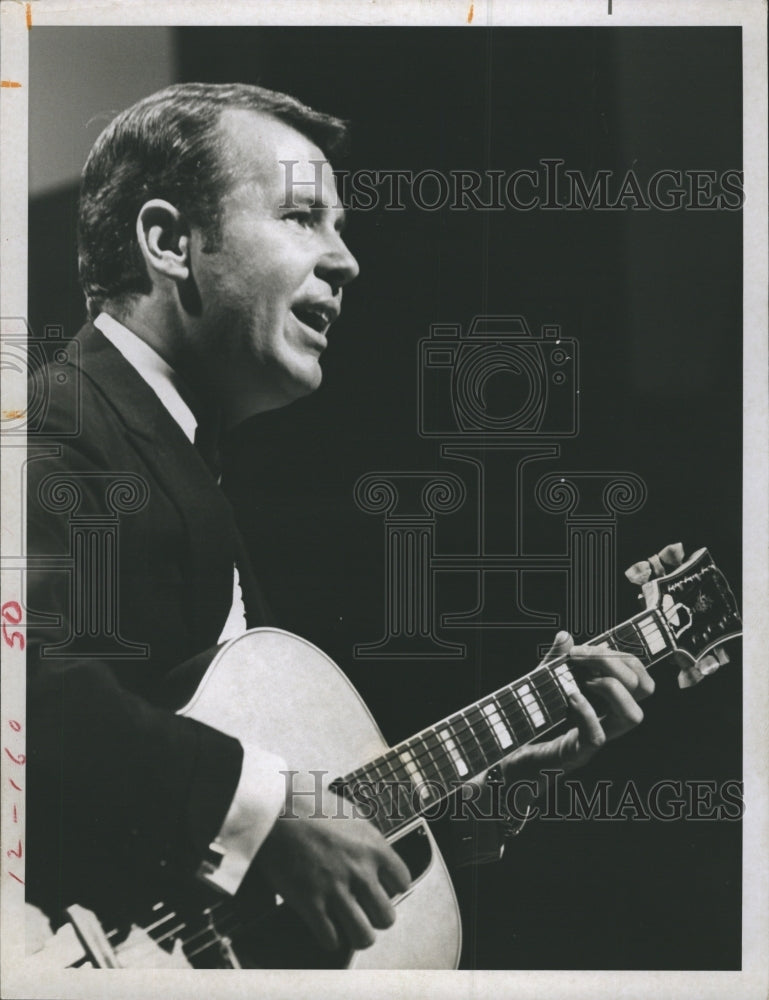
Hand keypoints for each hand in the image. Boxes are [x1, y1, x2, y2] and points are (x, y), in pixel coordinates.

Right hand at [252, 784, 410, 951]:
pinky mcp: (309, 902)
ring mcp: (335, 888)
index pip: (403, 882)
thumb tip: (374, 854)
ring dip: (356, 934)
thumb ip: (367, 839)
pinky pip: (331, 939)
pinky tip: (324, 928)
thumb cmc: (309, 804)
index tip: (379, 888)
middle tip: (363, 911)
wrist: (275, 808)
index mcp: (373, 846)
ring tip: (347, 927)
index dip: (390, 889)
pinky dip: (329, 938)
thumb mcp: (350, 813)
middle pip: (387, 917)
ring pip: (364, 936)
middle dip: (375, 917)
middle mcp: (360, 870)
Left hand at [501, 543, 689, 785]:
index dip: (626, 657)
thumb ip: (554, 661)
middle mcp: (606, 721)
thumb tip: (565, 635)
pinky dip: (586, 711)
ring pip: (633, 716)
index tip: (592, 647)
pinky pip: (597, 737)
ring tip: (584, 679)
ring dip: (612, 687)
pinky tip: (569, 696)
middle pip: (644, 692)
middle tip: (585, 656)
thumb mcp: (541, 684)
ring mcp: (593, 739)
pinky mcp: (574, 755)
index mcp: (604, 702)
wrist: (504, 756)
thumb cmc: (527, 722)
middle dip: (618, 663)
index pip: (640, 679)